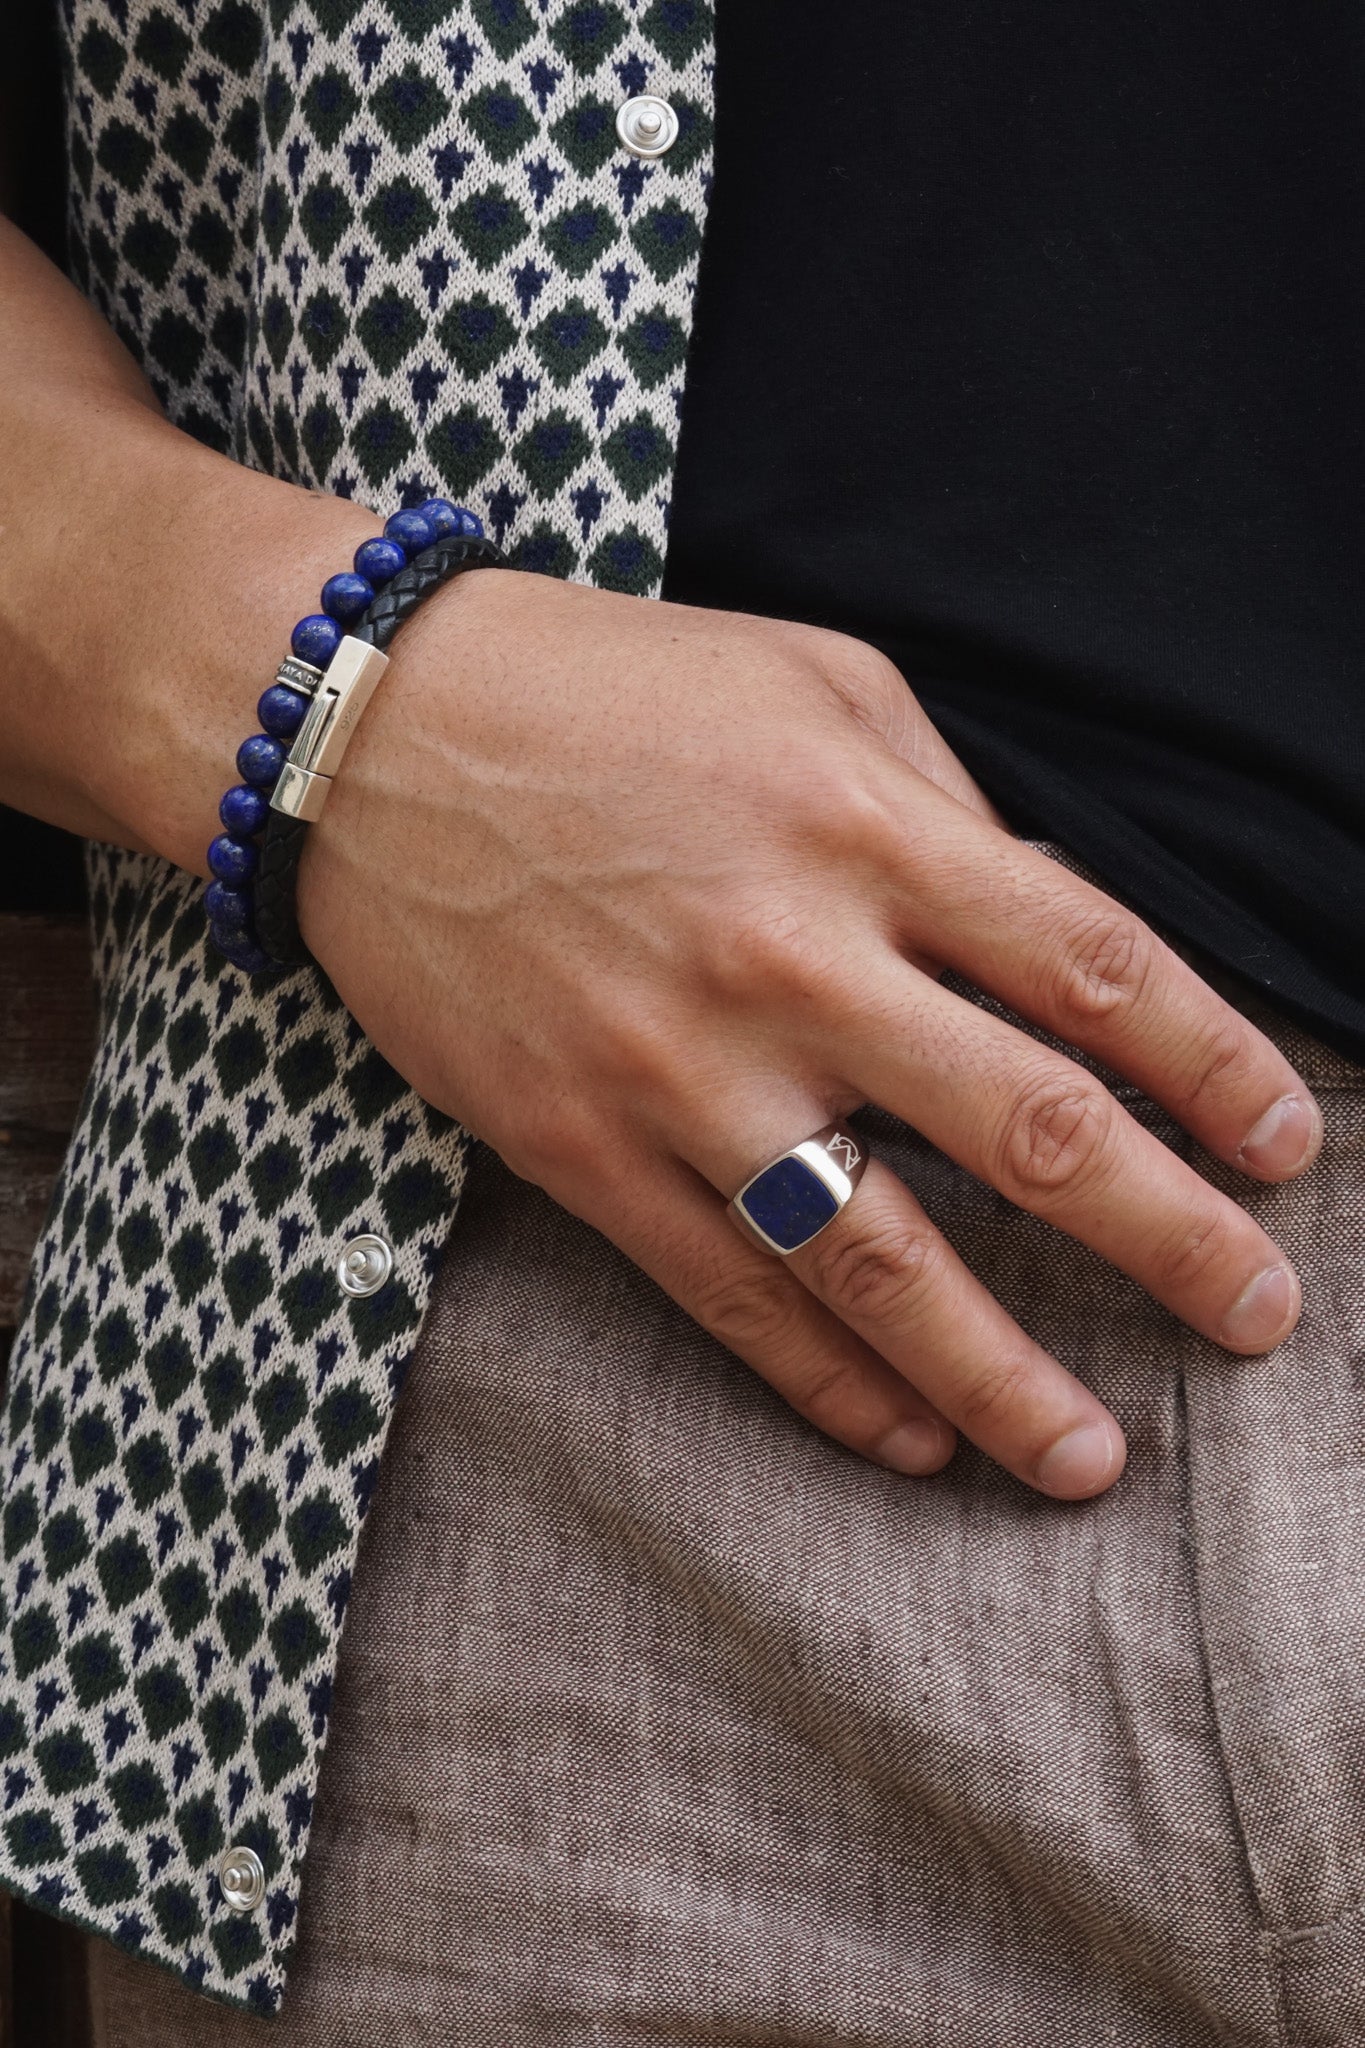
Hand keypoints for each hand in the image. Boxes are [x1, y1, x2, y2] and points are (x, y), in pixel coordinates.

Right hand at [300, 569, 1320, 1499]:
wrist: (371, 734)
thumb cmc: (616, 691)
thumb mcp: (814, 682)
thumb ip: (946, 808)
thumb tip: (1052, 943)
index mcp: (868, 828)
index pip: (1095, 969)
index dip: (1214, 1069)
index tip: (1285, 1149)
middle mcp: (792, 961)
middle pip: (1026, 1129)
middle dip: (1168, 1239)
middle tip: (1262, 1319)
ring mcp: (680, 1071)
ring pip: (876, 1259)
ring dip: (999, 1377)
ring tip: (1091, 1464)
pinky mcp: (581, 1148)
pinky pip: (726, 1297)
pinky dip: (827, 1386)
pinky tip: (907, 1443)